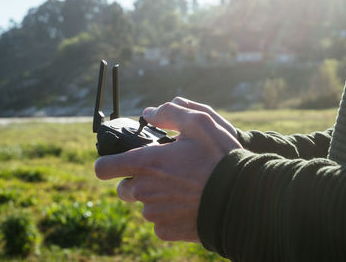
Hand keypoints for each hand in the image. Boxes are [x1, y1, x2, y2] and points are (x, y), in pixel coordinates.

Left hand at [94, 102, 241, 241]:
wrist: (241, 198)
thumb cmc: (220, 159)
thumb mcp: (200, 123)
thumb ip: (170, 113)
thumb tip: (149, 113)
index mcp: (147, 163)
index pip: (104, 167)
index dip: (110, 163)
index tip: (121, 162)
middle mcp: (144, 191)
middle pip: (124, 187)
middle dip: (138, 180)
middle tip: (164, 173)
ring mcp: (154, 213)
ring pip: (144, 204)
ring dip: (156, 196)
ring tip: (183, 188)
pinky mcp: (165, 231)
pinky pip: (159, 221)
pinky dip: (169, 213)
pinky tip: (188, 204)